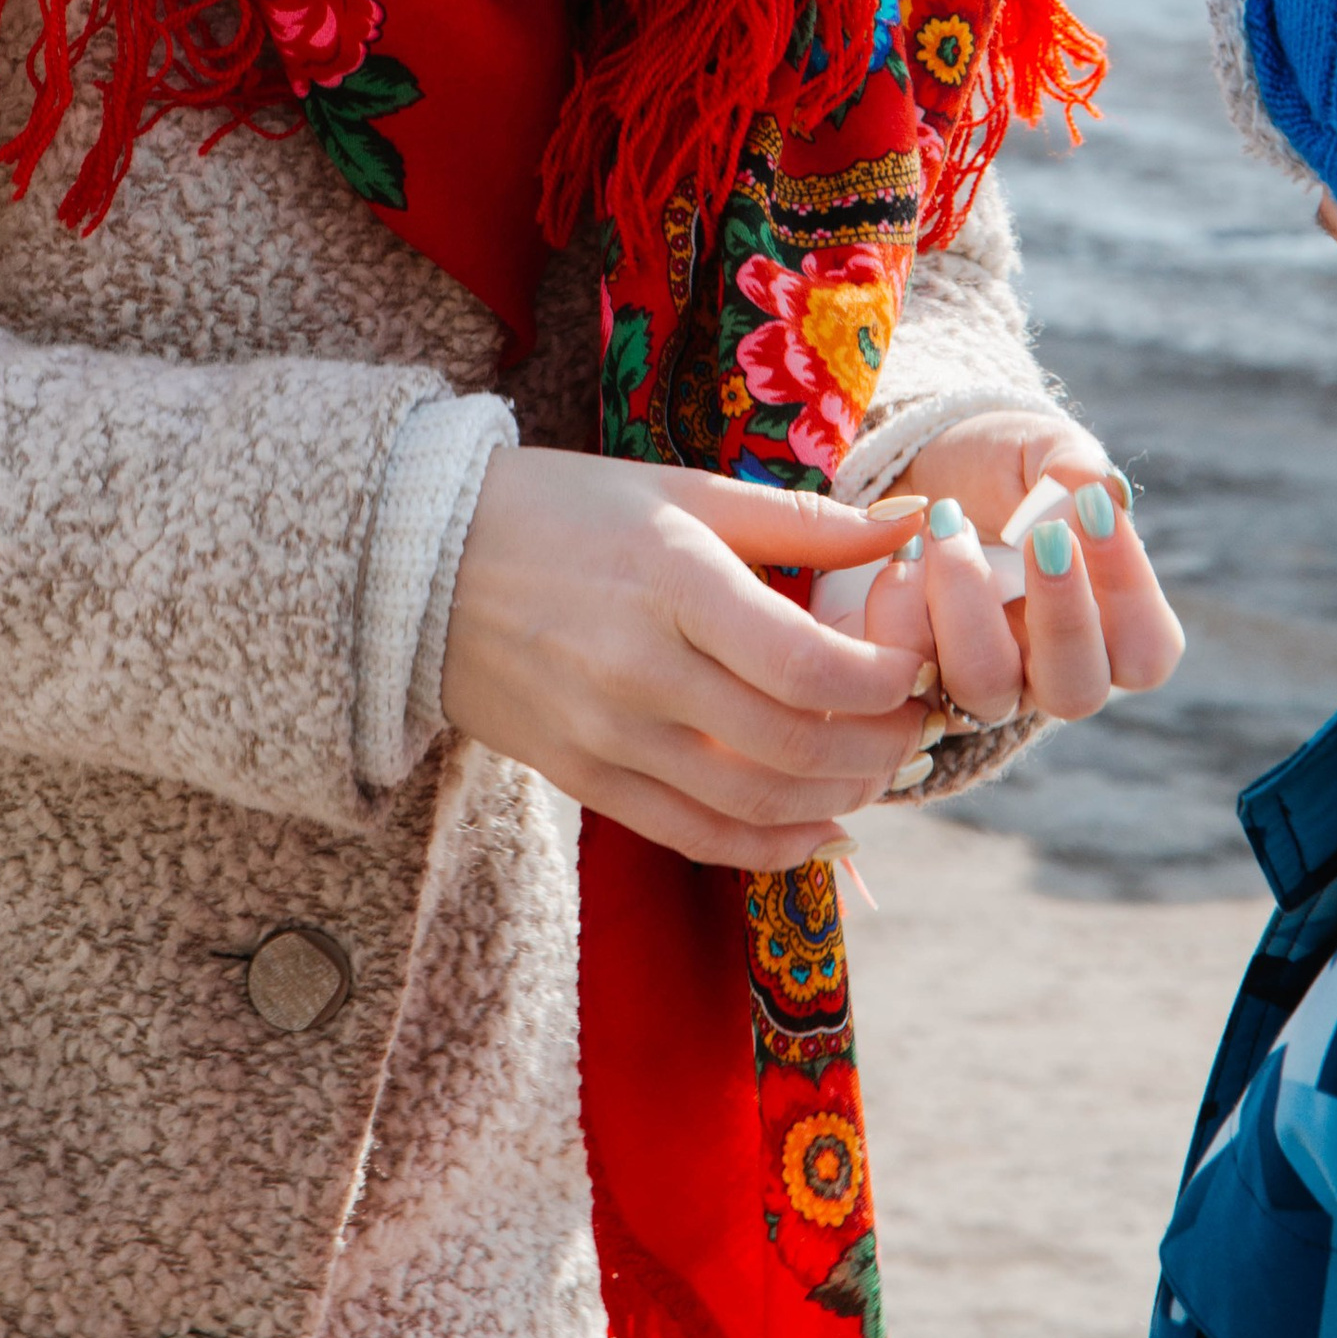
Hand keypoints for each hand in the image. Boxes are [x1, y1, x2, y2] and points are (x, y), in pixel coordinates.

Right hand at [442, 448, 934, 866]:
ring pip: (752, 803)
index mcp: (673, 581)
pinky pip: (694, 835)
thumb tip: (914, 527)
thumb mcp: (681, 491)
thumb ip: (804, 522)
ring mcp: (607, 735)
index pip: (804, 664)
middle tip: (916, 724)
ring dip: (838, 798)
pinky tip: (819, 827)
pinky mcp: (583, 778)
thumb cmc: (565, 510)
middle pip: (792, 744)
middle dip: (879, 745)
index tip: (914, 669)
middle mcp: (640, 669)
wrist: (419, 565)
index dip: (881, 682)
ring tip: (875, 768)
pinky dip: (771, 845)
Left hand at [881, 409, 1183, 729]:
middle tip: (1040, 534)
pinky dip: (901, 606)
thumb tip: (1103, 495)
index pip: (1145, 651)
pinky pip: (907, 675)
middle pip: (1076, 693)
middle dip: (1060, 613)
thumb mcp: (1042, 452)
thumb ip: (1074, 470)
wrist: (916, 478)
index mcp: (1108, 631)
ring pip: (984, 688)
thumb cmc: (1001, 471)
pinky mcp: (914, 683)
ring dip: (964, 600)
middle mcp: (1049, 674)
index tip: (1095, 509)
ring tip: (948, 521)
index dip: (1130, 591)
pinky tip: (907, 548)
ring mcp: (983, 687)